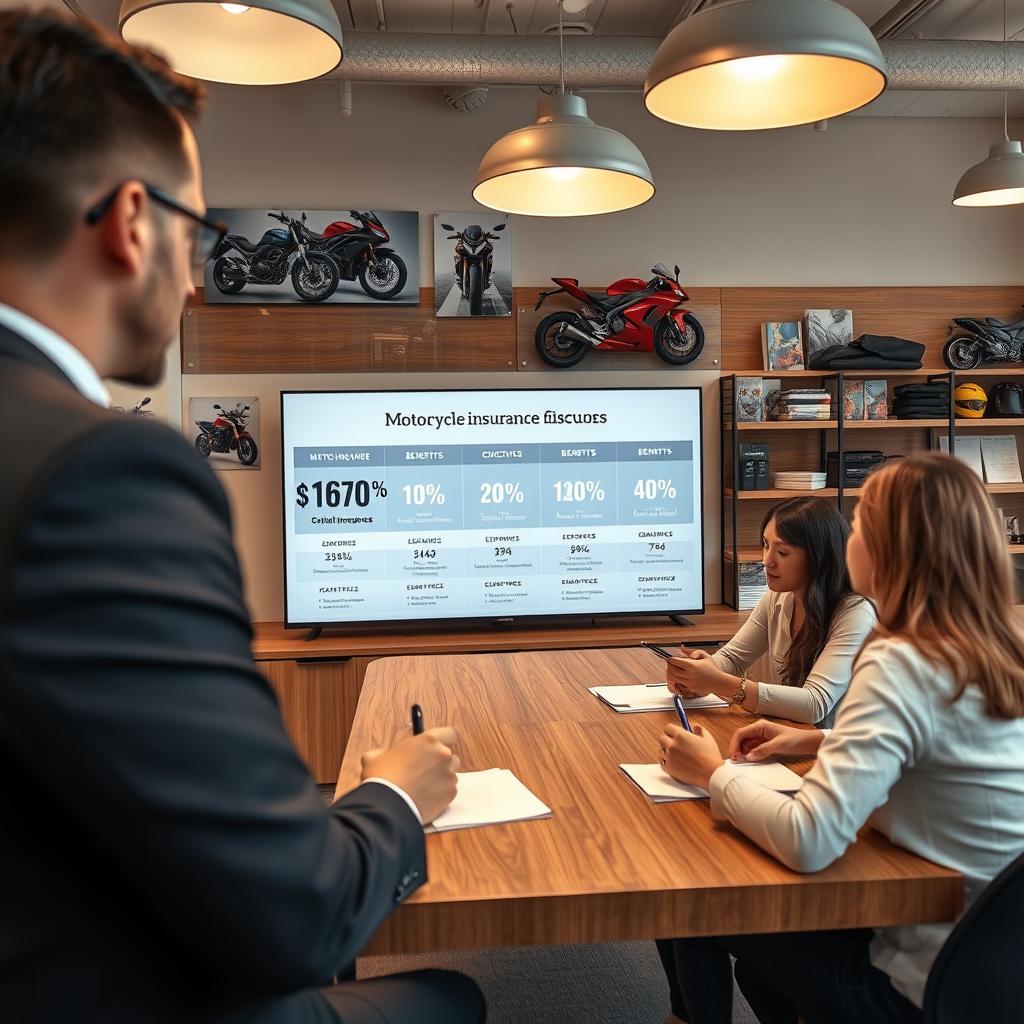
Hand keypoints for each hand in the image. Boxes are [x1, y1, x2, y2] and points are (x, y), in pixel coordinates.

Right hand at [346, 726, 460, 823]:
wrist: (387, 806)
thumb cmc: (382, 778)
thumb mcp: (375, 757)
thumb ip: (385, 752)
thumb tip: (383, 755)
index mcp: (428, 740)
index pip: (449, 734)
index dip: (443, 741)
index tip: (435, 748)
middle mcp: (443, 755)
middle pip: (450, 756)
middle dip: (440, 763)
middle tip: (424, 771)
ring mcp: (449, 775)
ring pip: (450, 774)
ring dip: (441, 779)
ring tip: (423, 788)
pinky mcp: (450, 793)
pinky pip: (449, 790)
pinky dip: (440, 794)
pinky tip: (425, 798)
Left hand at [658, 723, 721, 789]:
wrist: (712, 775)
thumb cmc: (711, 757)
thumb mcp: (708, 738)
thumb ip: (699, 729)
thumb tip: (694, 727)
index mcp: (680, 735)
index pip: (667, 727)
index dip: (672, 730)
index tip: (675, 733)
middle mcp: (672, 745)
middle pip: (662, 738)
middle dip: (668, 740)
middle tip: (677, 745)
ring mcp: (669, 757)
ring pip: (661, 751)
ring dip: (667, 752)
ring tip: (679, 756)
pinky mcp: (668, 768)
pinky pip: (662, 763)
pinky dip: (668, 763)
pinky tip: (677, 763)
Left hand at [666, 648, 711, 696]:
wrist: (720, 682)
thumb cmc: (714, 669)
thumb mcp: (705, 656)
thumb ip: (693, 651)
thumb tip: (681, 650)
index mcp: (691, 665)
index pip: (674, 661)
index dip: (670, 659)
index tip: (671, 658)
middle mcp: (689, 674)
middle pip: (671, 670)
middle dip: (669, 666)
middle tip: (670, 664)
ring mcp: (689, 682)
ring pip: (673, 678)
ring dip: (670, 673)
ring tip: (673, 670)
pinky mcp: (690, 688)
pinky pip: (678, 684)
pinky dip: (676, 680)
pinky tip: (679, 677)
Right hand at [728, 720, 823, 762]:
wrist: (809, 742)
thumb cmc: (796, 740)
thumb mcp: (779, 745)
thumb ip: (763, 750)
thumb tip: (748, 757)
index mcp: (760, 726)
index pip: (740, 733)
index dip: (734, 744)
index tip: (734, 756)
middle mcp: (759, 730)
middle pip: (742, 738)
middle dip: (737, 748)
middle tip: (736, 761)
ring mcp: (762, 737)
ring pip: (747, 744)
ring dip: (743, 751)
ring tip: (742, 761)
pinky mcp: (766, 743)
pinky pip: (754, 748)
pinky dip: (750, 753)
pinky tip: (750, 759)